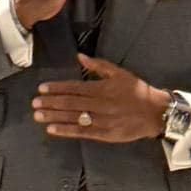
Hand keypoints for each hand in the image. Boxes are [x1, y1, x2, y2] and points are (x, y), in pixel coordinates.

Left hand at [32, 54, 170, 142]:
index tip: (41, 88)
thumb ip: (98, 65)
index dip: (57, 88)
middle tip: (34, 103)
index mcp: (103, 88)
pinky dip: (66, 130)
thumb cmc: (137, 91)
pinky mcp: (104, 134)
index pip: (74, 87)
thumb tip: (79, 57)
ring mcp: (102, 120)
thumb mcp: (120, 73)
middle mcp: (100, 104)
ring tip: (38, 115)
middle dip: (50, 102)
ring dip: (54, 116)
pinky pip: (82, 132)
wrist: (155, 113)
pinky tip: (52, 129)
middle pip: (70, 103)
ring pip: (73, 117)